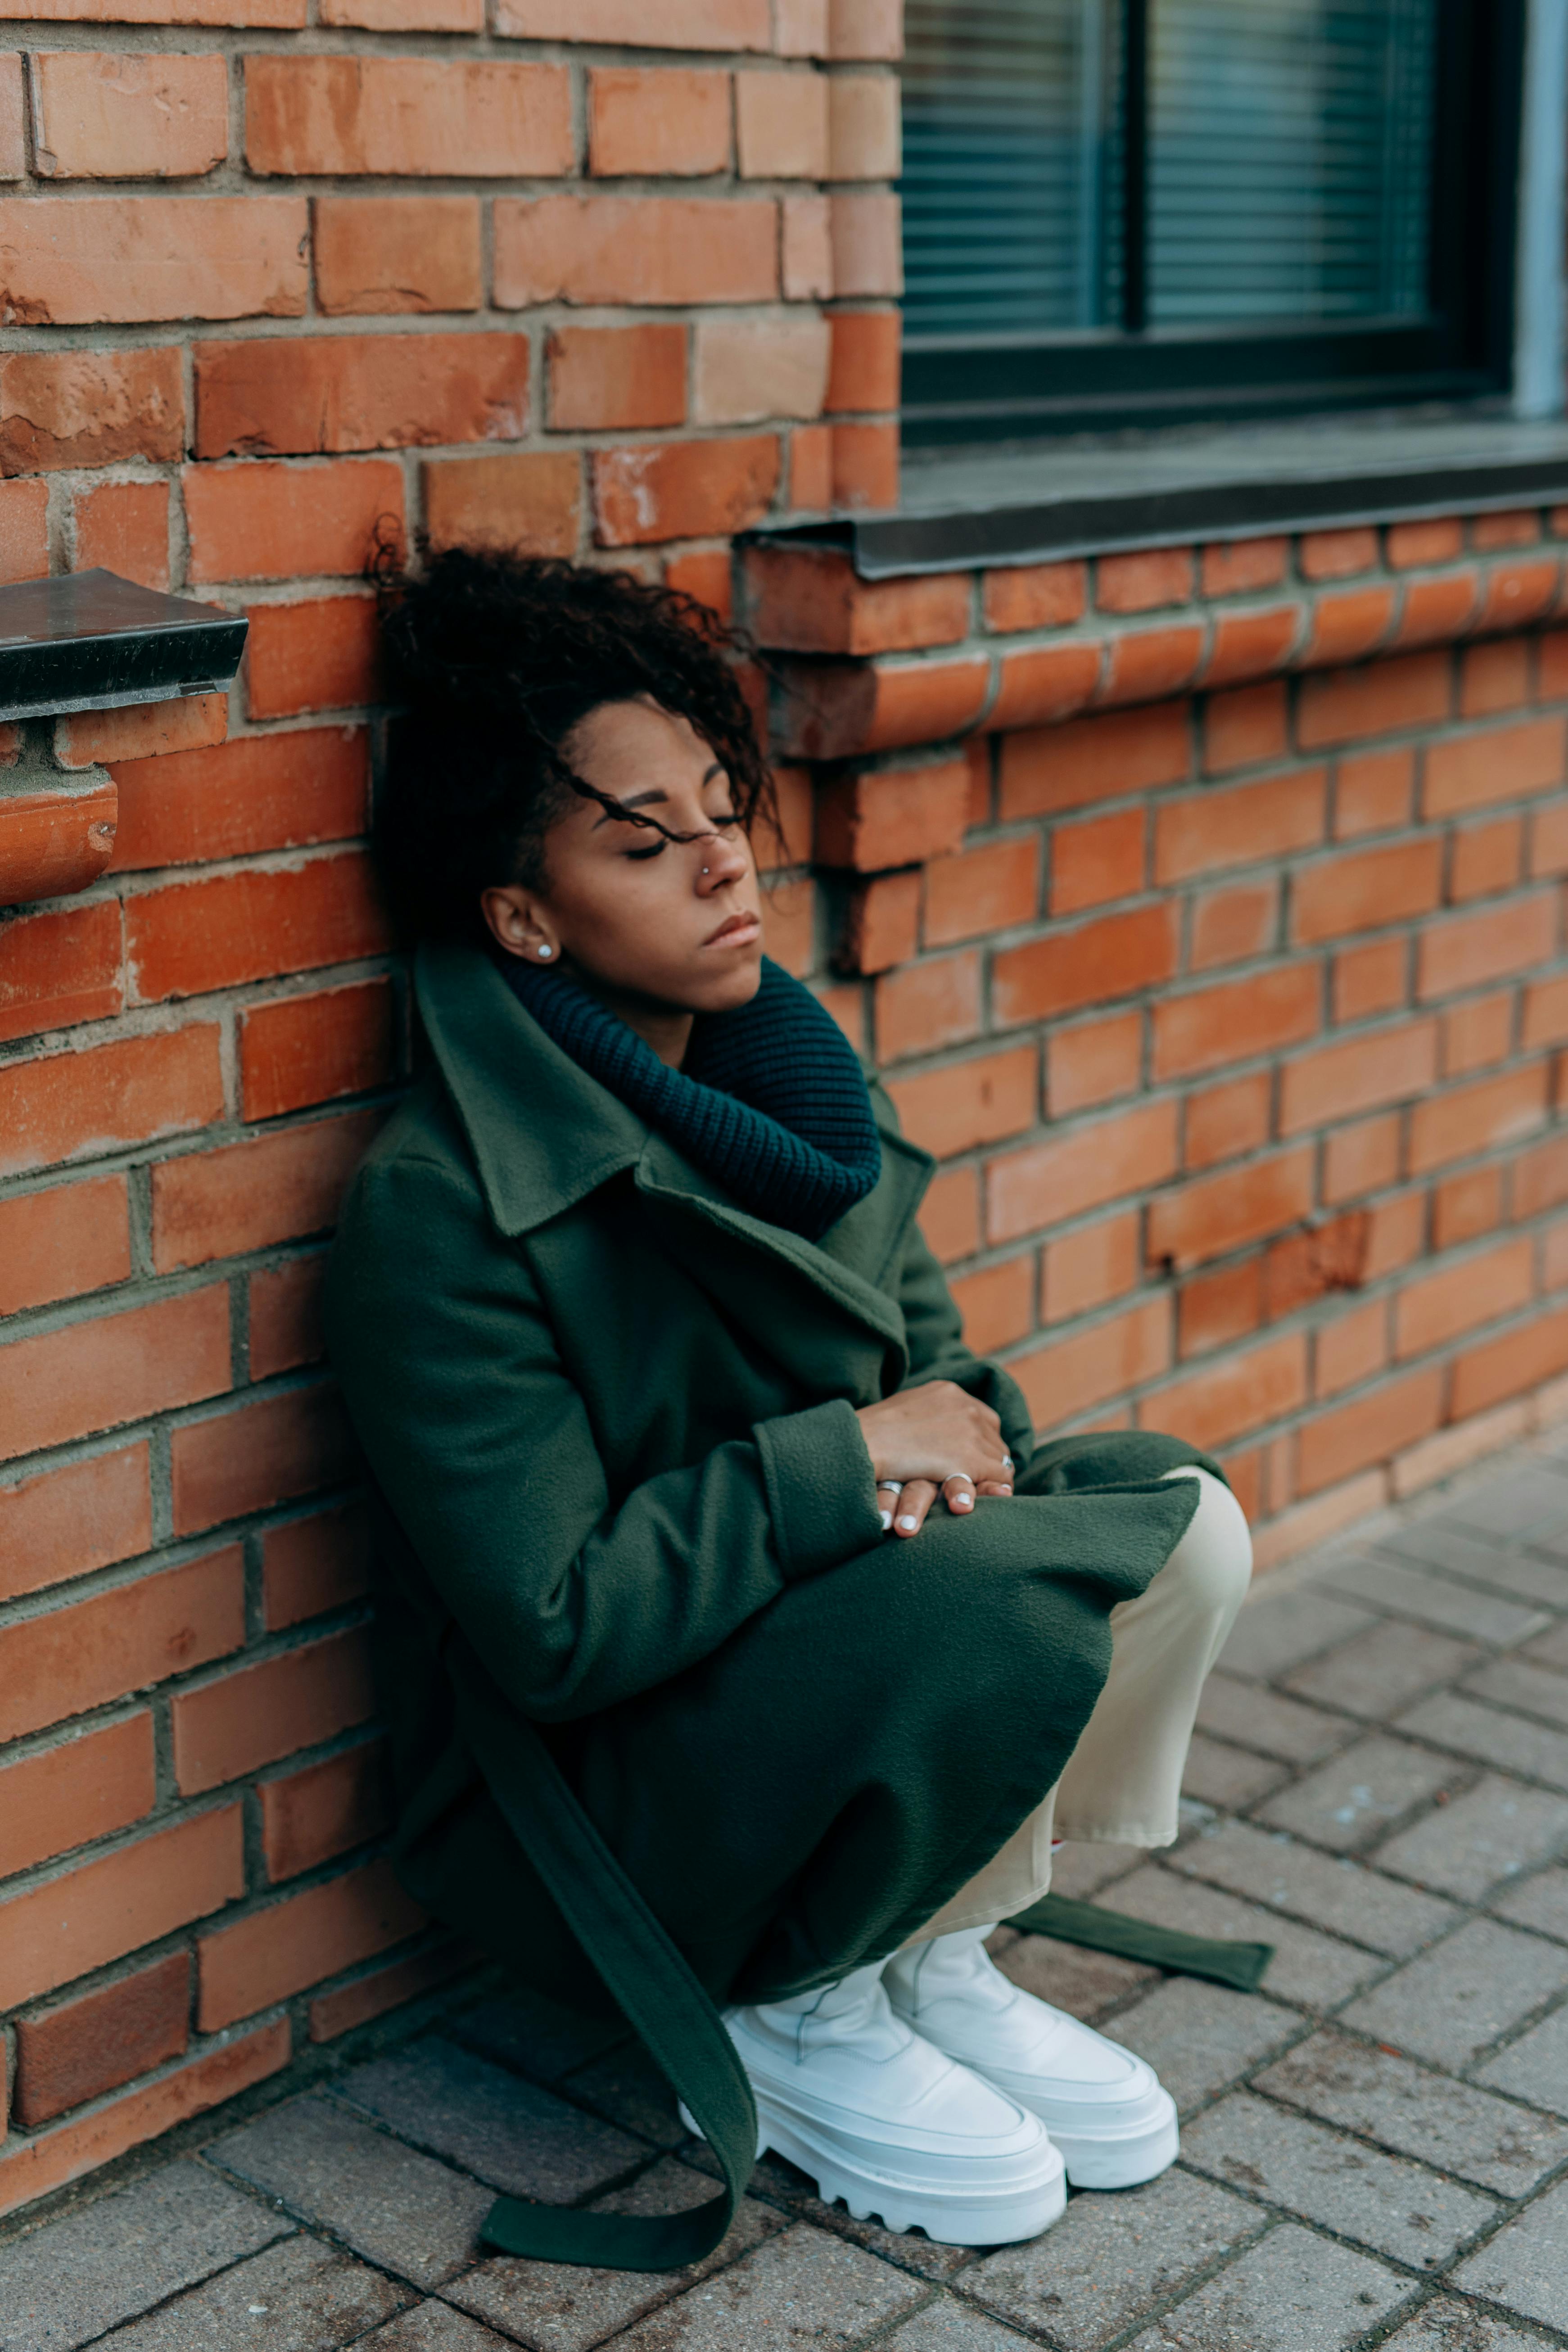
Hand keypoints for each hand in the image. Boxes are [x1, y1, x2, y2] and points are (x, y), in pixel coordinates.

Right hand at [854, 1381, 1015, 1539]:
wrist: (861, 1446)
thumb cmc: (870, 1436)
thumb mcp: (904, 1414)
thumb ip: (926, 1418)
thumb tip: (933, 1431)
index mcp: (948, 1392)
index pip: (981, 1417)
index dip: (979, 1441)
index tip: (972, 1458)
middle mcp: (965, 1405)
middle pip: (993, 1438)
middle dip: (987, 1459)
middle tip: (980, 1480)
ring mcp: (970, 1430)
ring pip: (998, 1458)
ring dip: (990, 1477)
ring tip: (983, 1493)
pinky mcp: (971, 1457)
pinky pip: (999, 1475)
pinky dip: (995, 1488)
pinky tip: (985, 1499)